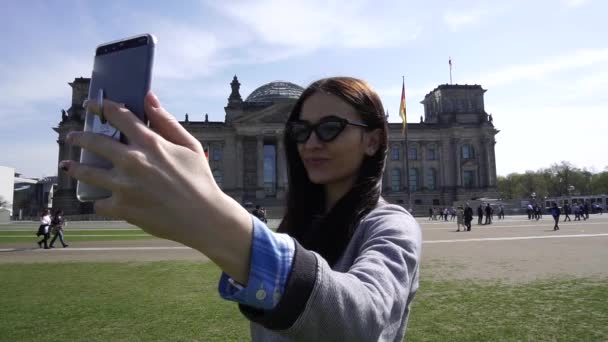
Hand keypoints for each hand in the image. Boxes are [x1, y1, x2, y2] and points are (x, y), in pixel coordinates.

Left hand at [60, 92, 251, 281]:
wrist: (204, 218)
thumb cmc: (200, 180)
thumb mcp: (190, 146)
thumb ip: (167, 121)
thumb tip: (149, 97)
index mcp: (150, 142)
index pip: (117, 115)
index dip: (100, 107)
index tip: (92, 105)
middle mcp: (133, 161)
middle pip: (93, 141)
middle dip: (78, 136)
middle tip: (73, 136)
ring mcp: (124, 185)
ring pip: (85, 172)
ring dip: (74, 167)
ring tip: (69, 166)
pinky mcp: (122, 208)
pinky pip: (99, 203)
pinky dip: (101, 202)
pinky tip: (102, 201)